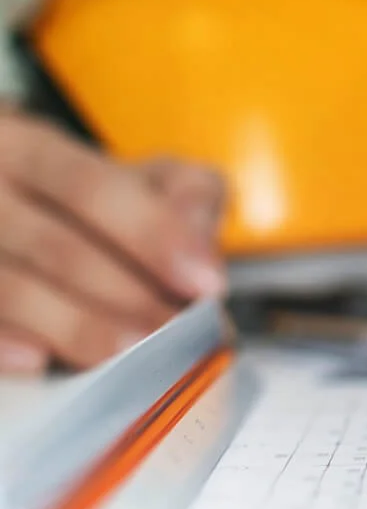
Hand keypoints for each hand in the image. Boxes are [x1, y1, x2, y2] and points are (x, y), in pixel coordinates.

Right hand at [0, 110, 225, 371]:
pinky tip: (41, 361)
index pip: (90, 187)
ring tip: (130, 352)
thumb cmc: (81, 199)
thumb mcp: (139, 175)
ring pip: (9, 289)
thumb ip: (185, 192)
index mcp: (25, 147)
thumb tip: (201, 233)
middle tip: (173, 330)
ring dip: (76, 325)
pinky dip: (3, 342)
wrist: (5, 203)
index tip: (205, 281)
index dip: (152, 235)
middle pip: (52, 244)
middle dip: (123, 293)